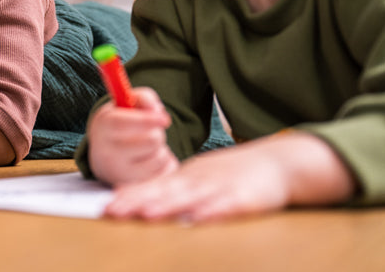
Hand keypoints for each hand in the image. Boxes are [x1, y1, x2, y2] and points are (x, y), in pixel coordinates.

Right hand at [87, 86, 177, 184]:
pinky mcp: (133, 187)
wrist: (104, 157)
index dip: (148, 120)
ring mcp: (119, 173)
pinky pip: (164, 173)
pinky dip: (164, 165)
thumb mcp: (126, 104)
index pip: (124, 123)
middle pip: (151, 140)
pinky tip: (151, 162)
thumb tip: (158, 112)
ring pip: (160, 157)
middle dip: (158, 133)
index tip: (165, 119)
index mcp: (103, 126)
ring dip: (161, 150)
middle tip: (150, 133)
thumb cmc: (120, 125)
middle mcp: (107, 152)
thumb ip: (143, 98)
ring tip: (147, 148)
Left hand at [102, 132, 356, 222]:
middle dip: (137, 203)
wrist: (277, 163)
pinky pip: (227, 207)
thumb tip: (133, 200)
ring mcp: (220, 188)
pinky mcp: (245, 199)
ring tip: (146, 215)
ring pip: (189, 198)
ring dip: (167, 206)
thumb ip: (168, 190)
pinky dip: (211, 213)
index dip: (129, 198)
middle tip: (112, 213)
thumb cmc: (231, 174)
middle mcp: (198, 181)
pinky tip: (197, 220)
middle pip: (164, 192)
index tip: (106, 208)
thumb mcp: (196, 178)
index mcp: (186, 178)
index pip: (152, 187)